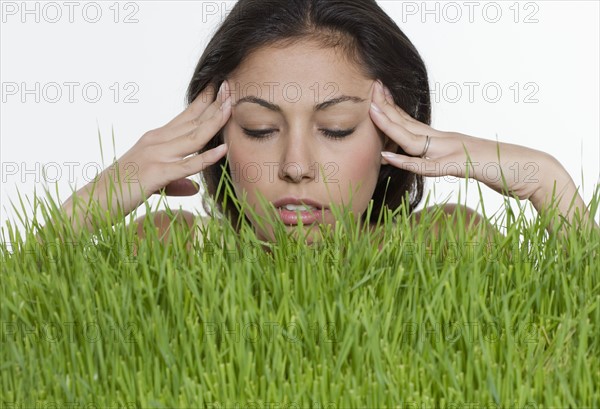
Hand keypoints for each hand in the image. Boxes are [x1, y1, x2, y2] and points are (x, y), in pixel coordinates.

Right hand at [67, 80, 231, 222]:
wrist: (91, 203)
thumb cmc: (118, 192)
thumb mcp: (151, 183)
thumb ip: (175, 182)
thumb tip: (194, 188)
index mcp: (154, 140)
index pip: (184, 117)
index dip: (204, 102)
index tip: (220, 88)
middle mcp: (155, 142)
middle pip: (192, 121)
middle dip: (214, 103)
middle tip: (231, 85)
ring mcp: (155, 156)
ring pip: (193, 137)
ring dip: (215, 121)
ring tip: (232, 106)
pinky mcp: (155, 175)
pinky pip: (187, 165)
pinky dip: (207, 157)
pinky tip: (223, 148)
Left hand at [368, 80, 596, 233]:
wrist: (534, 171)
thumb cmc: (503, 169)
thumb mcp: (468, 164)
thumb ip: (449, 162)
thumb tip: (433, 163)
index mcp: (448, 140)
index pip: (414, 123)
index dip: (393, 111)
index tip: (377, 97)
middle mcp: (448, 141)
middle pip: (410, 124)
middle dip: (387, 109)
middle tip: (369, 91)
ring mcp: (455, 151)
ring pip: (415, 138)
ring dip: (391, 126)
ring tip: (371, 112)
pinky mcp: (462, 166)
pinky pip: (429, 165)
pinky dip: (407, 162)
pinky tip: (389, 156)